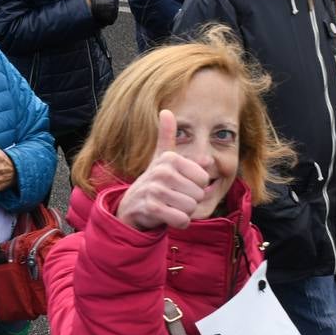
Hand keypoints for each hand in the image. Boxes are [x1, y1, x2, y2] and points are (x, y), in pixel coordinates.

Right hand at [115, 109, 208, 230]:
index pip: (204, 179)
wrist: (131, 206)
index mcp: (170, 158)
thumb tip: (165, 111)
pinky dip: (178, 223)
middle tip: (174, 198)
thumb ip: (167, 137)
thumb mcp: (161, 158)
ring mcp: (155, 190)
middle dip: (190, 202)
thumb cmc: (154, 181)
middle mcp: (162, 172)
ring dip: (184, 212)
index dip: (197, 187)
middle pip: (198, 194)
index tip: (181, 185)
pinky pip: (181, 220)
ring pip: (190, 208)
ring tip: (170, 206)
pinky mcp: (151, 208)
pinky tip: (168, 217)